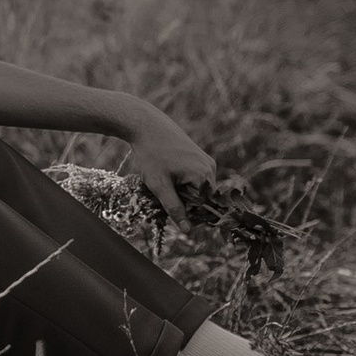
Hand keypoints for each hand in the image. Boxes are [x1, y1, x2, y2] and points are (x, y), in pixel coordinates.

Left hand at [120, 104, 218, 221]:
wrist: (145, 125)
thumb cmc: (151, 153)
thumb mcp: (159, 185)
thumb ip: (174, 208)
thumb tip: (188, 230)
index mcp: (204, 176)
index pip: (203, 208)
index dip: (186, 213)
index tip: (168, 207)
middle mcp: (210, 168)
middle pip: (200, 198)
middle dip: (182, 200)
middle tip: (162, 189)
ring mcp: (205, 161)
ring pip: (195, 188)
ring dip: (180, 190)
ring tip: (162, 178)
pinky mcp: (198, 157)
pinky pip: (193, 178)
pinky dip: (180, 180)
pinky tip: (166, 170)